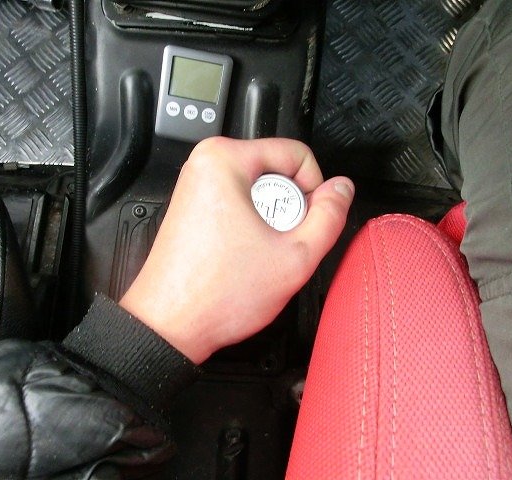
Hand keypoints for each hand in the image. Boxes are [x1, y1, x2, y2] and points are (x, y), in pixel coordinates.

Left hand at [119, 137, 353, 362]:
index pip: (297, 154)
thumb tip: (342, 190)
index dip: (315, 191)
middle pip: (278, 172)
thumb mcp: (295, 256)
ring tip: (260, 252)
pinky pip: (240, 203)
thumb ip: (330, 217)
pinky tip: (245, 255)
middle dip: (290, 209)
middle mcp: (205, 165)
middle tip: (280, 244)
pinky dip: (252, 227)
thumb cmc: (215, 295)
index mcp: (224, 160)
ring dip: (272, 221)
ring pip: (261, 191)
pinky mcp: (194, 206)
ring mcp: (196, 186)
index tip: (305, 222)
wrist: (169, 325)